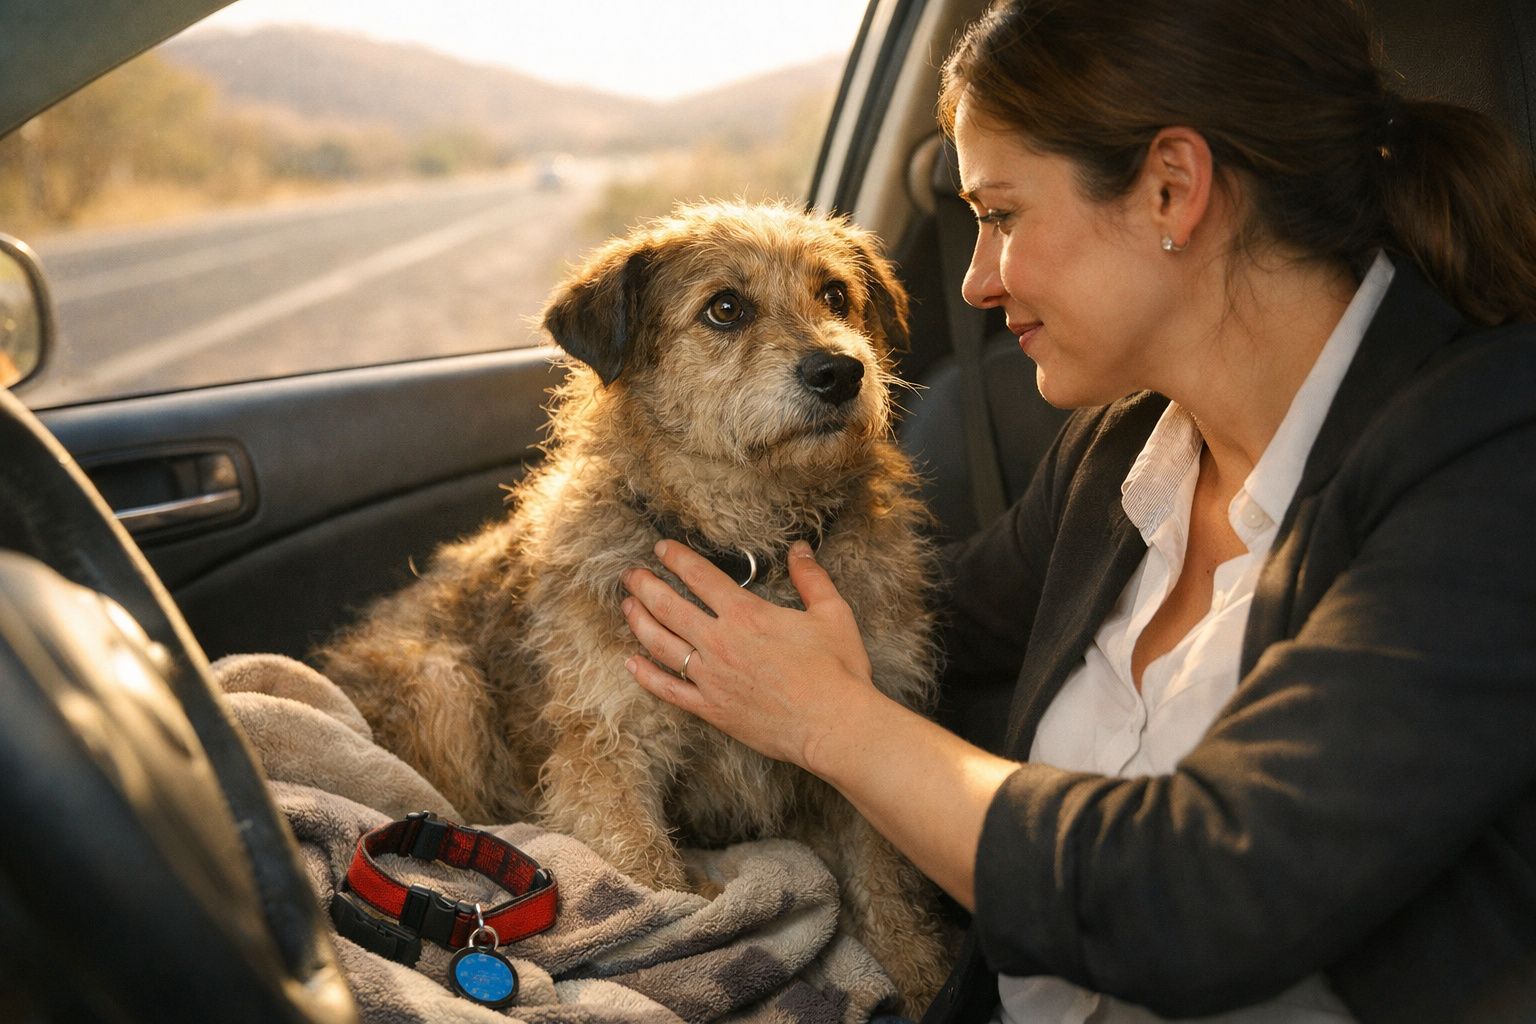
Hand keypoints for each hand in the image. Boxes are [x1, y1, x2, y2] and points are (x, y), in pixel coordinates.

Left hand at [620, 539, 879, 769]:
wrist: (833, 725)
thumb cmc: (837, 670)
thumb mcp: (831, 613)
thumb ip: (811, 578)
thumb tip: (799, 548)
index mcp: (746, 615)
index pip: (701, 577)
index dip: (677, 559)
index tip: (661, 549)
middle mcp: (720, 642)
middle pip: (669, 607)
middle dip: (645, 586)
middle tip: (630, 574)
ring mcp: (711, 678)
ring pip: (660, 645)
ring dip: (639, 622)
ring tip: (626, 606)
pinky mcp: (711, 709)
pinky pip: (668, 690)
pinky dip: (646, 675)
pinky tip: (631, 663)